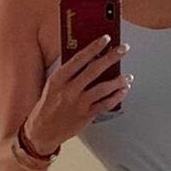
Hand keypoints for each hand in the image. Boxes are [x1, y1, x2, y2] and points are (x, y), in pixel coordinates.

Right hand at [24, 34, 132, 153]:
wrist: (42, 131)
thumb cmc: (48, 104)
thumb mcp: (53, 84)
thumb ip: (69, 72)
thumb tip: (90, 56)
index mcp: (58, 79)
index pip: (79, 58)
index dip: (94, 47)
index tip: (106, 39)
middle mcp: (69, 90)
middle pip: (94, 70)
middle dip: (111, 57)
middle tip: (124, 49)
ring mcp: (79, 104)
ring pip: (104, 88)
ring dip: (119, 80)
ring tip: (127, 76)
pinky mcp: (86, 115)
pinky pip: (105, 104)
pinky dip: (117, 96)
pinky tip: (123, 90)